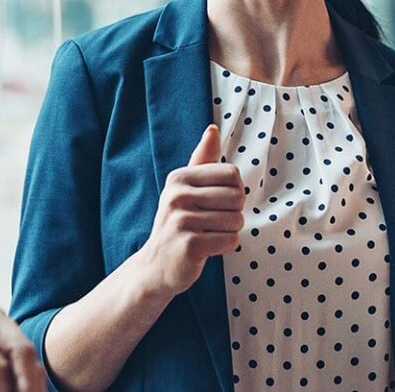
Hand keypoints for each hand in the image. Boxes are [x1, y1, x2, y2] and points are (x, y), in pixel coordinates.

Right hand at [137, 124, 243, 296]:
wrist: (156, 265)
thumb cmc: (178, 222)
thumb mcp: (185, 187)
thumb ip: (201, 159)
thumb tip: (212, 128)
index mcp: (179, 177)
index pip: (232, 174)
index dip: (233, 191)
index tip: (216, 202)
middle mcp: (177, 195)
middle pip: (237, 197)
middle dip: (233, 213)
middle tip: (211, 222)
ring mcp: (182, 220)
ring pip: (236, 220)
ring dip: (229, 232)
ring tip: (208, 235)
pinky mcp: (189, 244)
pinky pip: (230, 240)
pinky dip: (225, 247)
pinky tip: (207, 248)